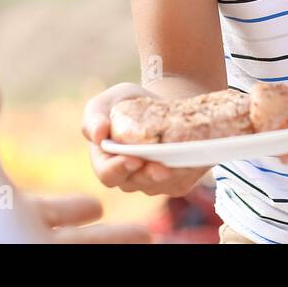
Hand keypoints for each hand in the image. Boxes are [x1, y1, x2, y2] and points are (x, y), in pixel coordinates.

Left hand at [0, 64, 149, 242]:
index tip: (96, 206)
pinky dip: (120, 249)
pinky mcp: (58, 265)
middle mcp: (28, 240)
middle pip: (77, 241)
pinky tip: (149, 246)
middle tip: (137, 231)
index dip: (74, 209)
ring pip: (91, 250)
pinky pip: (93, 256)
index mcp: (13, 215)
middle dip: (108, 236)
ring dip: (121, 244)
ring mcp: (43, 255)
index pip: (51, 213)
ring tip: (150, 239)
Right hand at [82, 82, 210, 196]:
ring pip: (158, 185)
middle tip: (159, 167)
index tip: (132, 158)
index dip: (118, 169)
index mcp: (105, 161)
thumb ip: (95, 116)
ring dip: (168, 176)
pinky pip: (179, 182)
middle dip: (147, 175)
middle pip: (134, 184)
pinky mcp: (174, 181)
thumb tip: (98, 135)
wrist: (160, 103)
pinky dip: (186, 171)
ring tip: (177, 162)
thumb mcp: (109, 100)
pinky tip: (192, 160)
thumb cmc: (126, 102)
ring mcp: (150, 182)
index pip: (107, 174)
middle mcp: (126, 177)